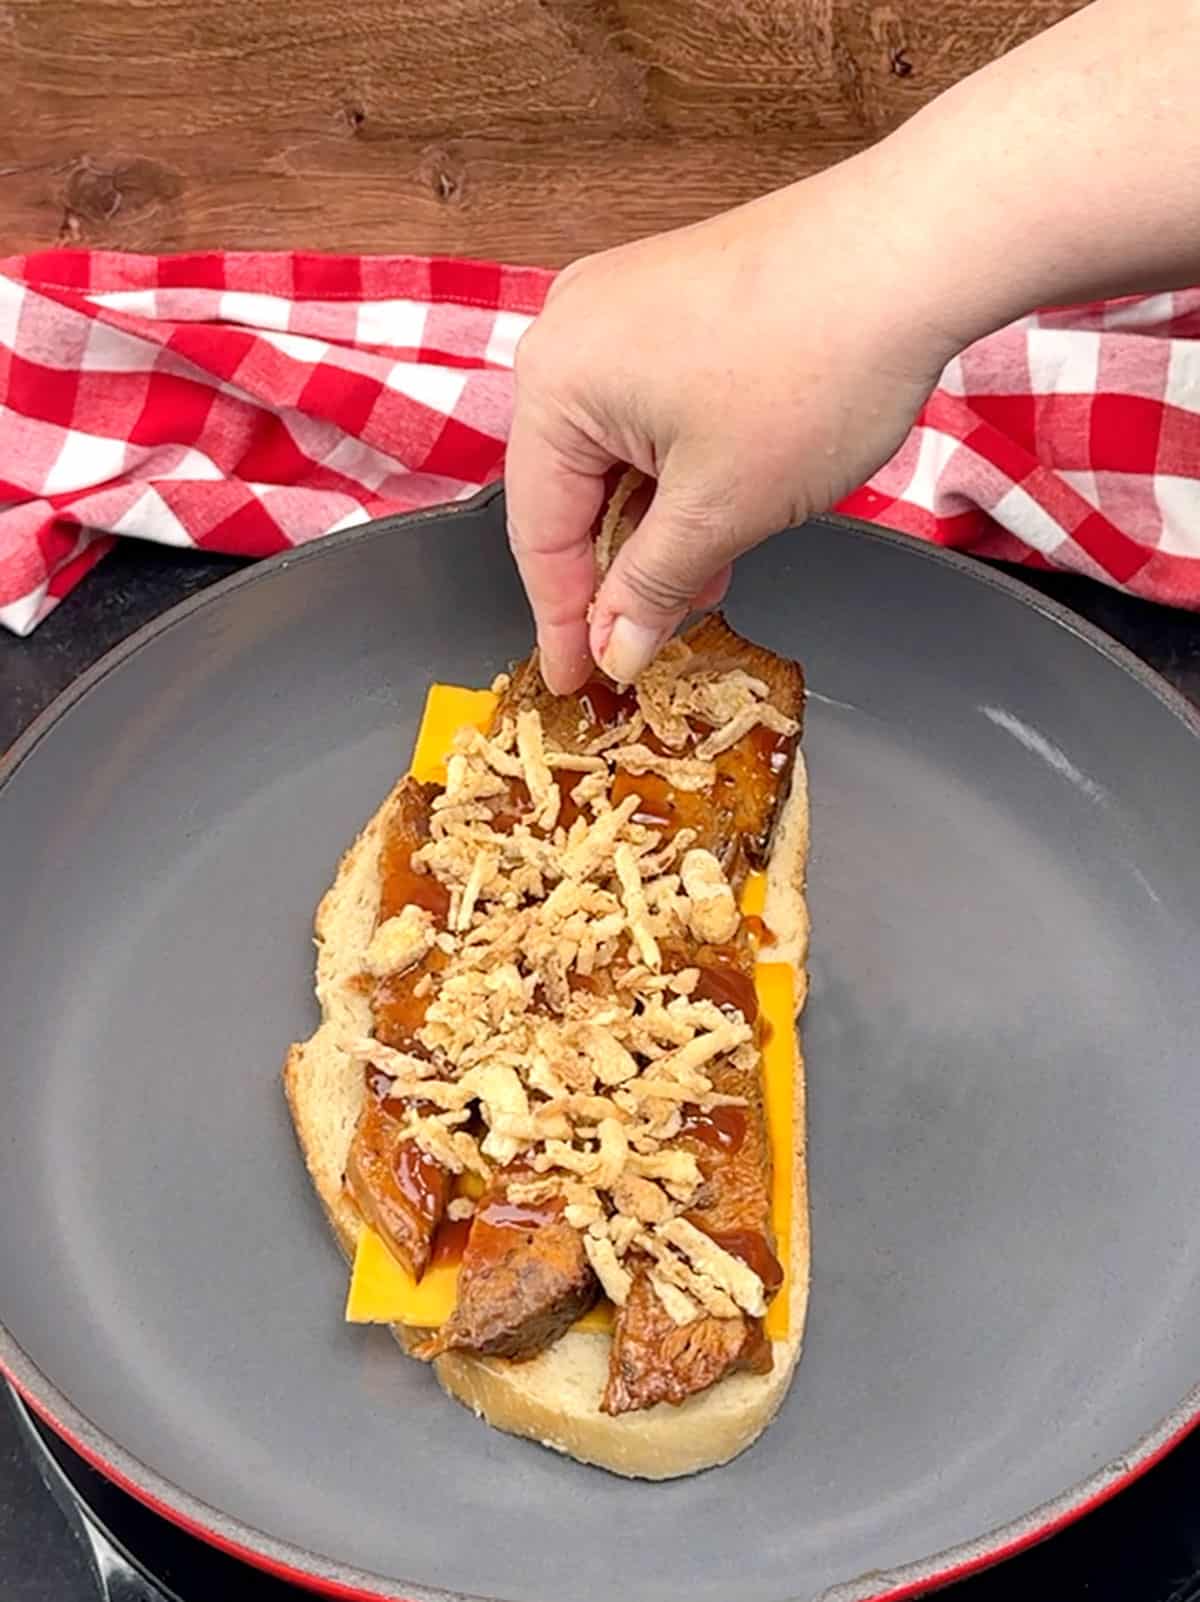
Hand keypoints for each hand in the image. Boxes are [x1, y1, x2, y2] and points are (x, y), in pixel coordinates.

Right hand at [505, 154, 962, 691]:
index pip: (540, 532)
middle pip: (572, 489)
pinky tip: (723, 508)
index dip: (562, 621)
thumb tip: (614, 649)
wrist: (916, 248)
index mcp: (555, 381)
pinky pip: (650, 408)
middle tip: (651, 639)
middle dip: (618, 571)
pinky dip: (680, 470)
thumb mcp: (722, 511)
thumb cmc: (816, 365)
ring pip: (617, 452)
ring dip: (657, 524)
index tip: (574, 680)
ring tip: (706, 577)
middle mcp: (571, 331)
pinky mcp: (675, 298)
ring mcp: (623, 304)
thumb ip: (652, 589)